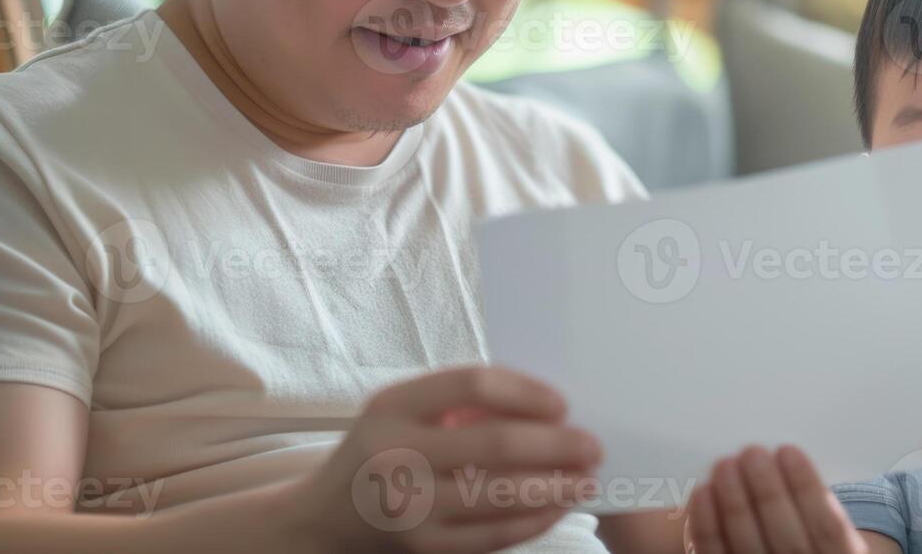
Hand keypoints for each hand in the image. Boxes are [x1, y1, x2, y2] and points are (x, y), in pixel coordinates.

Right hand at [290, 365, 601, 553]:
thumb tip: (548, 408)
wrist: (328, 517)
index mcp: (393, 406)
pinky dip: (535, 520)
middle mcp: (395, 455)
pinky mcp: (425, 548)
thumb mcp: (405, 409)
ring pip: (501, 496)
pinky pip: (494, 535)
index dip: (527, 392)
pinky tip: (558, 506)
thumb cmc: (385, 447)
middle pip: (496, 443)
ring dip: (556, 487)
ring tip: (586, 480)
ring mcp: (409, 508)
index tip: (563, 404)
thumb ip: (463, 400)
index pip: (474, 384)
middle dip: (557, 445)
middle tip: (593, 446)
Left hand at [685, 445, 868, 553]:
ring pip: (749, 548)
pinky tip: (703, 492)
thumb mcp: (825, 520)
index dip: (807, 488)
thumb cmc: (805, 529)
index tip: (788, 451)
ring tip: (725, 465)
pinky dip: (707, 526)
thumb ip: (813, 497)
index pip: (827, 528)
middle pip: (787, 539)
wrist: (784, 553)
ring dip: (735, 504)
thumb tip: (781, 456)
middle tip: (752, 452)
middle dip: (768, 492)